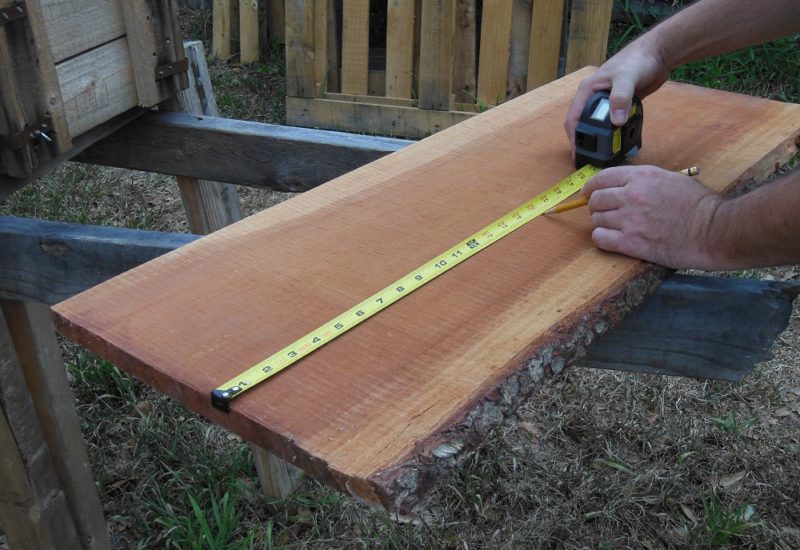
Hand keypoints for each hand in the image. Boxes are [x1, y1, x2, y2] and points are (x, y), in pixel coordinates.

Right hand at [564, 41, 670, 155]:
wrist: (658, 53)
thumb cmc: (638, 61)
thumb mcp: (627, 78)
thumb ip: (621, 98)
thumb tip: (616, 122)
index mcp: (588, 89)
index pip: (573, 117)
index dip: (573, 136)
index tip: (577, 153)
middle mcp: (593, 96)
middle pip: (582, 122)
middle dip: (584, 140)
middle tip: (590, 157)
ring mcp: (605, 100)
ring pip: (596, 123)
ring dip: (598, 137)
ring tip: (603, 153)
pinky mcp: (618, 104)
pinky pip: (611, 121)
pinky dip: (612, 132)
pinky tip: (618, 141)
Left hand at [582, 166, 723, 268]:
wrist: (714, 230)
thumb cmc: (700, 206)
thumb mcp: (672, 179)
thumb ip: (645, 181)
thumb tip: (625, 186)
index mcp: (642, 177)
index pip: (602, 177)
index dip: (592, 187)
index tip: (589, 193)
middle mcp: (632, 195)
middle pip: (596, 200)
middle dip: (596, 206)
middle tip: (605, 213)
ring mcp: (629, 219)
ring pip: (597, 219)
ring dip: (602, 223)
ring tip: (614, 227)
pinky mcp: (631, 242)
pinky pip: (600, 238)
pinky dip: (602, 238)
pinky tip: (612, 239)